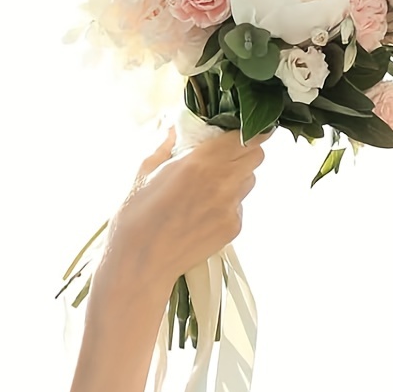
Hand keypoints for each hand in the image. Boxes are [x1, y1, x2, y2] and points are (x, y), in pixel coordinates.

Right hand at [88, 127, 266, 345]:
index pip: (246, 135)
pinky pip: (240, 207)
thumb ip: (166, 145)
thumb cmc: (136, 218)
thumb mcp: (145, 172)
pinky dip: (228, 206)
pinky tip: (203, 215)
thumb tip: (175, 126)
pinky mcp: (232, 228)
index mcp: (201, 160)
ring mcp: (230, 207)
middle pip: (257, 155)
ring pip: (249, 181)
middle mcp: (222, 181)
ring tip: (209, 190)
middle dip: (244, 152)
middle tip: (223, 159)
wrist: (140, 265)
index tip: (239, 132)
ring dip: (236, 179)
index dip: (247, 131)